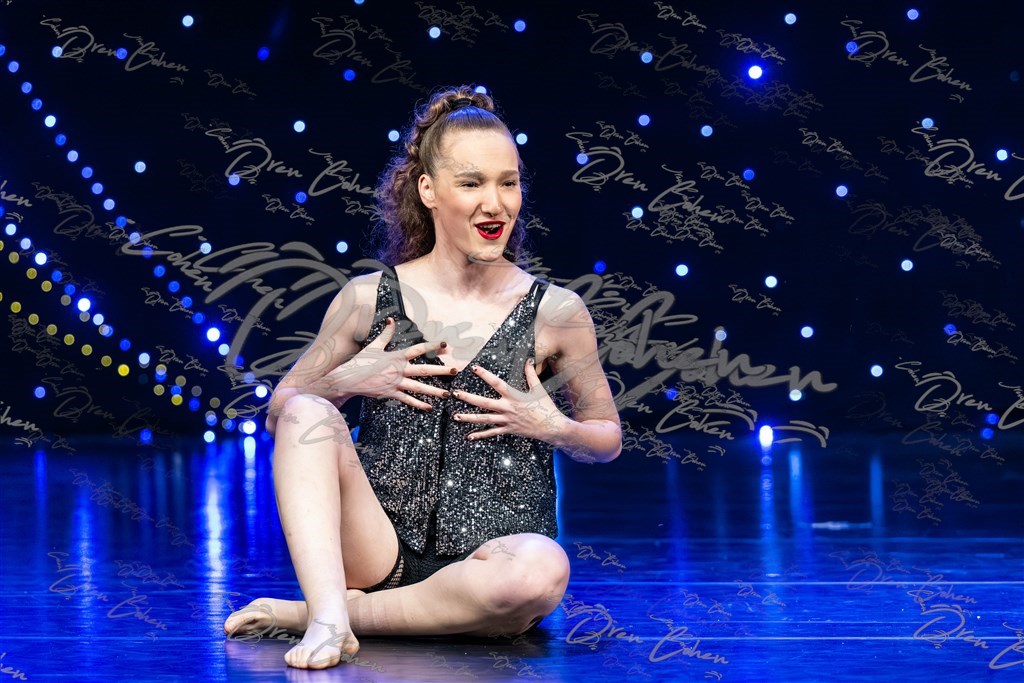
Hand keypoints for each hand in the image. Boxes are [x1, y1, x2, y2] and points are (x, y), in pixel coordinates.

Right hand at [323, 316, 455, 408]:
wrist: (348, 379)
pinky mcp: (391, 394)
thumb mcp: (373, 345)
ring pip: (419, 387)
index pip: (418, 349)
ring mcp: (395, 383)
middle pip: (424, 370)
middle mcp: (398, 370)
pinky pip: (408, 400)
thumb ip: (386, 334)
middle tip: (455, 370)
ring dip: (434, 391)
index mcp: (396, 356)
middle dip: (441, 370)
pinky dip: (418, 404)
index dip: (432, 346)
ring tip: (447, 394)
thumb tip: (391, 319)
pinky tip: (429, 407)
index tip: (445, 344)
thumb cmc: (360, 361)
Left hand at [452, 359, 566, 441]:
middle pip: (484, 403)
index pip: (496, 383)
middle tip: (455, 393)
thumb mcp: (539, 389)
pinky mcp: (508, 430)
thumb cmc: (546, 407)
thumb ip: (531, 375)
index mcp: (514, 396)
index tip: (474, 368)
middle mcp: (508, 408)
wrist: (552, 427)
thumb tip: (528, 360)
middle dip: (468, 398)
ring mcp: (507, 420)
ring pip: (484, 419)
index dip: (485, 375)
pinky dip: (480, 435)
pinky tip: (469, 436)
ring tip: (456, 416)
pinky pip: (492, 433)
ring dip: (469, 418)